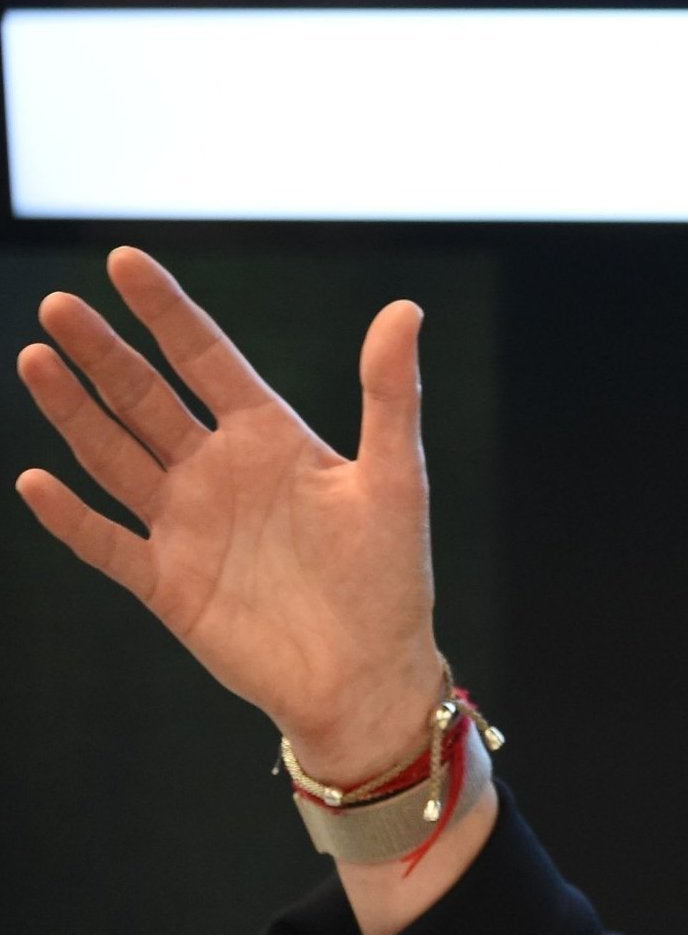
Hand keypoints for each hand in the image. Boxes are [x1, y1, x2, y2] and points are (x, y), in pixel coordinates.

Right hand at [16, 247, 443, 781]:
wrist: (369, 674)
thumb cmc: (391, 576)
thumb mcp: (394, 477)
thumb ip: (390, 394)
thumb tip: (405, 308)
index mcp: (271, 437)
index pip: (207, 358)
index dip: (166, 312)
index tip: (124, 260)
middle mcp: (219, 472)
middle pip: (146, 398)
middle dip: (103, 352)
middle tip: (59, 304)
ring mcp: (187, 525)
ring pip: (114, 455)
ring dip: (75, 411)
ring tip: (36, 359)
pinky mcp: (167, 583)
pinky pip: (106, 542)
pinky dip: (70, 515)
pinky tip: (33, 480)